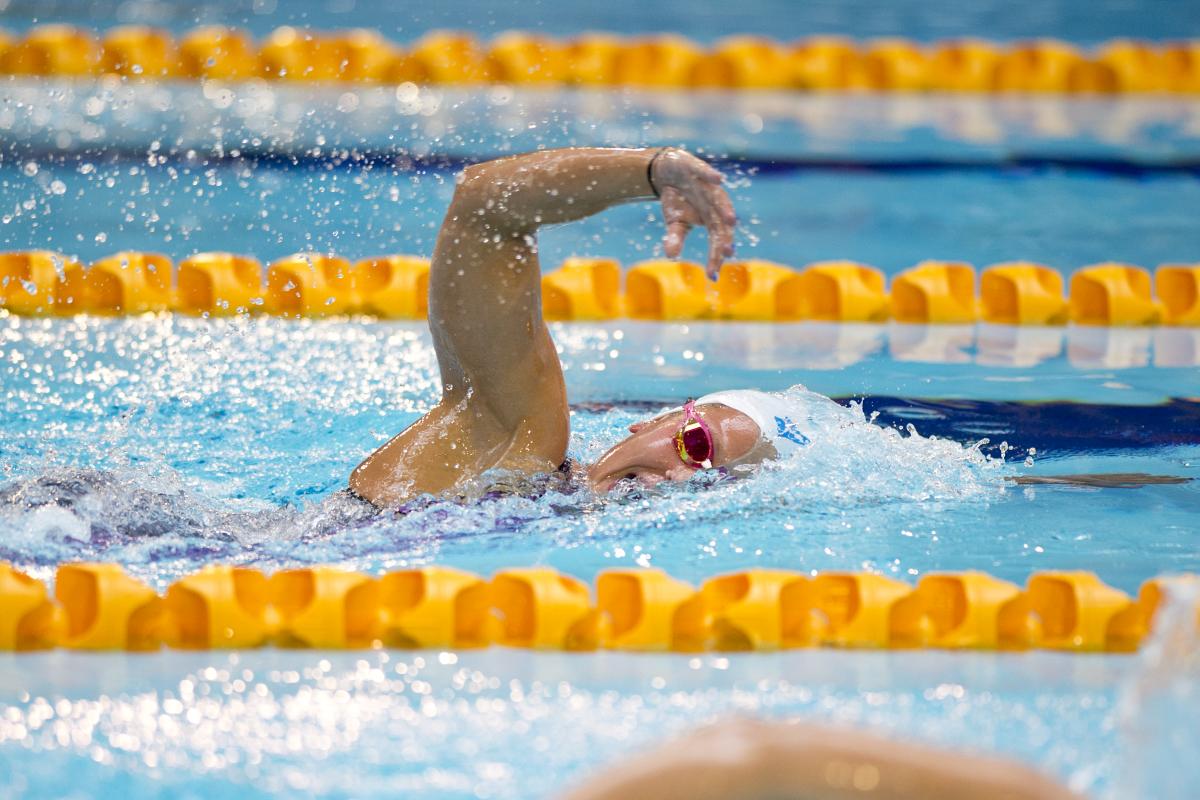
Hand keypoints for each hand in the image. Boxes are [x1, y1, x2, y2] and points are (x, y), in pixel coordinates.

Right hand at [652, 149, 737, 278]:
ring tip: (731, 220)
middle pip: (722, 224)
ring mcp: (708, 187)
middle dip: (725, 237)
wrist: (669, 173)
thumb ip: (675, 239)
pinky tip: (718, 179)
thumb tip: (671, 258)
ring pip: (720, 198)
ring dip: (726, 208)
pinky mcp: (698, 169)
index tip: (712, 275)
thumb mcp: (674, 222)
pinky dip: (711, 176)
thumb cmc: (677, 201)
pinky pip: (706, 173)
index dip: (715, 257)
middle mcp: (714, 205)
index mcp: (711, 220)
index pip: (717, 241)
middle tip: (727, 252)